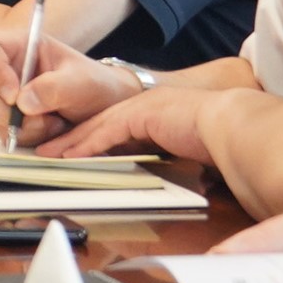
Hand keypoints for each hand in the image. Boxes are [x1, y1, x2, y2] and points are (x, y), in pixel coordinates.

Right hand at [0, 31, 130, 144]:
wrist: (103, 108)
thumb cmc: (94, 85)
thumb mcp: (82, 82)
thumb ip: (54, 87)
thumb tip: (22, 102)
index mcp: (18, 46)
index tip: (15, 96)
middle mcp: (3, 68)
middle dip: (5, 111)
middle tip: (39, 120)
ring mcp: (0, 94)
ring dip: (20, 128)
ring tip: (53, 124)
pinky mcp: (5, 117)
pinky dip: (24, 137)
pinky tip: (48, 130)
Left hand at [36, 83, 217, 163]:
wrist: (235, 125)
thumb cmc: (218, 139)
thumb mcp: (184, 147)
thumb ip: (167, 156)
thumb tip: (163, 177)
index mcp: (153, 111)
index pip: (113, 125)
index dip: (89, 137)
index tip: (70, 150)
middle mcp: (143, 105)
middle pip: (98, 122)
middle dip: (71, 137)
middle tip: (48, 150)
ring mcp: (142, 106)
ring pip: (98, 125)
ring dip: (73, 141)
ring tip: (51, 153)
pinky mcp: (142, 114)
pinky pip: (109, 131)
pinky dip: (89, 144)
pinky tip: (73, 154)